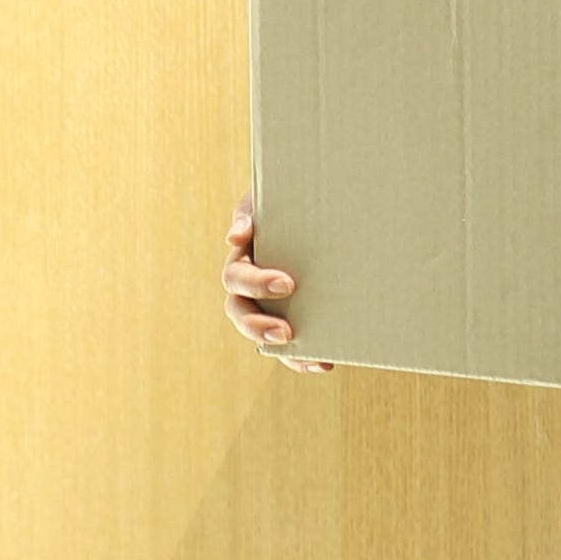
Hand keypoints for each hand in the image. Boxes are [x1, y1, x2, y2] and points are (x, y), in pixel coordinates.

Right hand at [223, 198, 329, 374]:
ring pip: (263, 335)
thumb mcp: (265, 196)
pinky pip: (290, 345)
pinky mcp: (293, 314)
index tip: (288, 284)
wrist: (315, 199)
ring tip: (310, 358)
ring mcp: (270, 303)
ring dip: (282, 351)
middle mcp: (250, 286)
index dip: (256, 285)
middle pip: (240, 313)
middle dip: (259, 326)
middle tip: (286, 332)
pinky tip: (324, 362)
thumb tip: (236, 236)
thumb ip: (249, 212)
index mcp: (243, 259)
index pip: (236, 278)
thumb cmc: (287, 197)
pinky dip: (302, 357)